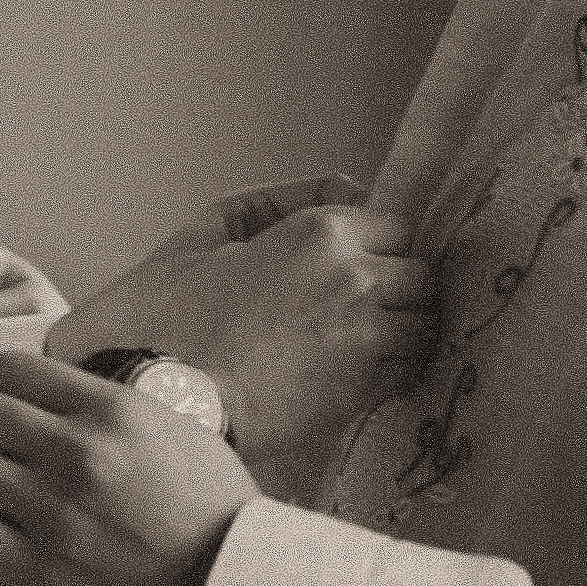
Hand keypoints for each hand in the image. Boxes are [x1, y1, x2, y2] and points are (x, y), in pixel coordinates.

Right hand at [45, 175, 435, 461]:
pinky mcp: (364, 392)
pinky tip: (356, 372)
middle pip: (422, 275)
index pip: (397, 225)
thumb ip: (278, 201)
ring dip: (404, 329)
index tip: (360, 263)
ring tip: (363, 340)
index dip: (378, 245)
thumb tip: (345, 187)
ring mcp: (368, 339)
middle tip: (363, 304)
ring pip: (425, 325)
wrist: (161, 399)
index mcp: (320, 233)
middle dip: (400, 287)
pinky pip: (407, 372)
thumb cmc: (166, 318)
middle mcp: (358, 279)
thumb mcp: (206, 234)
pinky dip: (393, 370)